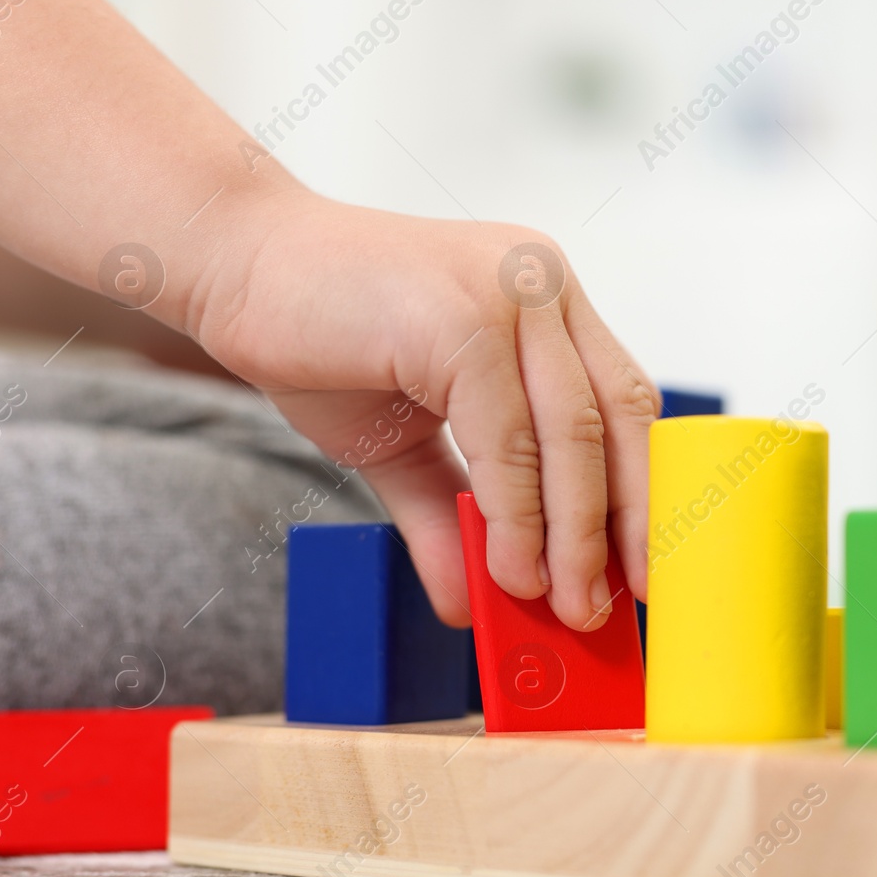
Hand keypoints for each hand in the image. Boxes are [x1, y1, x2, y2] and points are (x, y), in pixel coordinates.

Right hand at [193, 191, 656, 631]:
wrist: (233, 267)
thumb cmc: (323, 339)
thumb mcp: (406, 446)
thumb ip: (453, 514)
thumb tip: (474, 606)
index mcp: (550, 304)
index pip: (627, 404)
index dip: (643, 490)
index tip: (643, 566)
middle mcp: (545, 287)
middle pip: (617, 422)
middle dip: (619, 527)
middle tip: (603, 608)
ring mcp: (509, 293)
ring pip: (571, 436)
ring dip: (570, 537)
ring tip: (562, 606)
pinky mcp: (464, 318)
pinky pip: (508, 440)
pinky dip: (514, 516)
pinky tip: (505, 567)